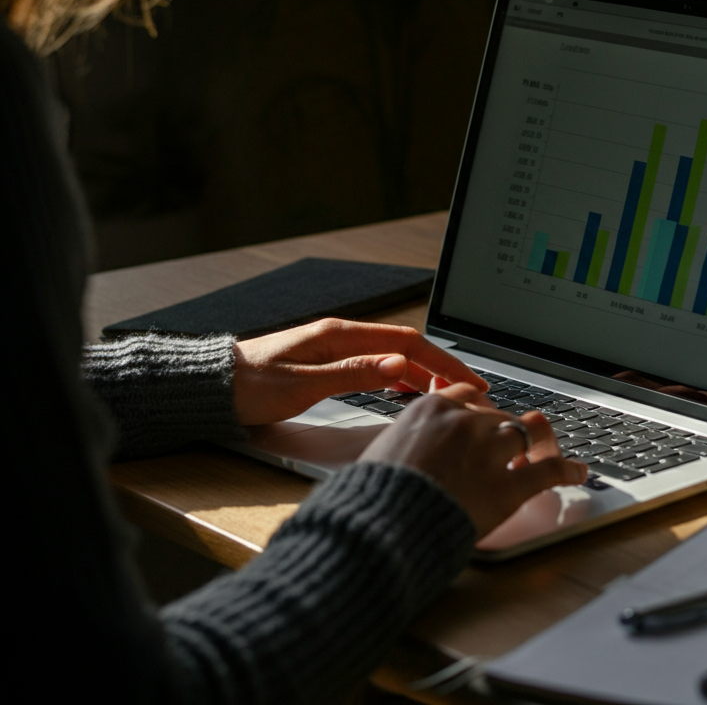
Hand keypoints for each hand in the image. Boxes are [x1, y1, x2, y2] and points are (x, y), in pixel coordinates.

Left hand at [232, 319, 489, 425]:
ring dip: (424, 373)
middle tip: (470, 391)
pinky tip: (409, 392)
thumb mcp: (300, 385)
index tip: (469, 380)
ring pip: (394, 356)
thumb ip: (351, 374)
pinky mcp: (330, 361)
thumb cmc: (248, 387)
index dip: (442, 360)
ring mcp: (337, 347)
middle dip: (442, 366)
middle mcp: (342, 336)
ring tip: (447, 395)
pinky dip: (401, 377)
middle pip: (407, 346)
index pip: (406, 342)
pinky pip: (377, 364)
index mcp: (339, 336)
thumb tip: (397, 364)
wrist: (211, 387)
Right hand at [359, 384, 587, 536]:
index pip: (469, 396)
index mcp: (433, 409)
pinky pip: (548, 471)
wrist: (381, 525)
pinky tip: (577, 473)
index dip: (480, 411)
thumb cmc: (375, 493)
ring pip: (522, 438)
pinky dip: (567, 470)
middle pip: (498, 418)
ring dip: (530, 449)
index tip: (484, 419)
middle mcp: (466, 422)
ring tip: (540, 457)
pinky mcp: (508, 486)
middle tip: (506, 450)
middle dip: (502, 435)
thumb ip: (414, 424)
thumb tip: (424, 405)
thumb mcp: (384, 446)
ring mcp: (489, 452)